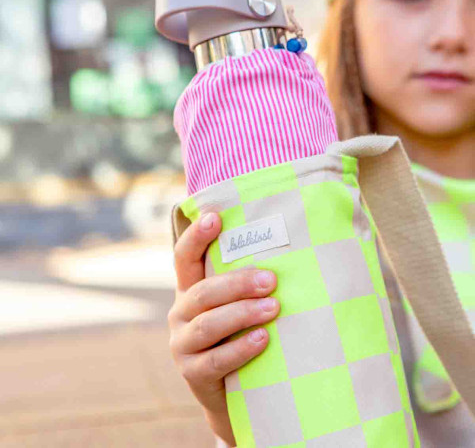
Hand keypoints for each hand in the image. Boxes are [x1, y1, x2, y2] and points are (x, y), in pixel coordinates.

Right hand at [169, 212, 278, 444]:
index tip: (215, 217)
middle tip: (271, 280)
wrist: (232, 391)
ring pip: (208, 324)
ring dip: (242, 313)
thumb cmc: (241, 334)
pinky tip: (264, 338)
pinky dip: (240, 348)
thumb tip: (290, 256)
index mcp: (190, 291)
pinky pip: (215, 360)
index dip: (196, 237)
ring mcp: (182, 344)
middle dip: (237, 283)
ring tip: (274, 308)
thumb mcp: (238, 306)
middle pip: (203, 292)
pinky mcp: (191, 373)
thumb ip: (248, 285)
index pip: (185, 258)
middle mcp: (180, 313)